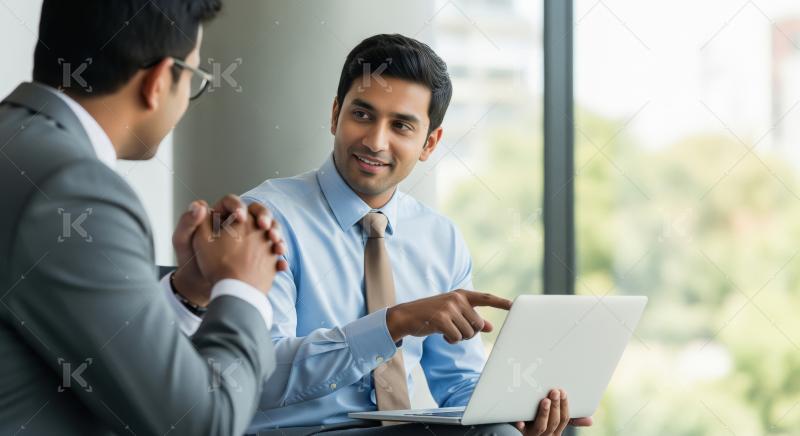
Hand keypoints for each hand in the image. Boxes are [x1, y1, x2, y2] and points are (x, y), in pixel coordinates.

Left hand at [174, 194, 286, 300]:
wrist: (200, 286)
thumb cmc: (189, 262)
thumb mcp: (183, 241)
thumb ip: (187, 222)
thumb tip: (200, 204)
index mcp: (220, 216)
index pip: (232, 203)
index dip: (238, 206)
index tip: (240, 217)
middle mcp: (239, 225)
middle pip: (258, 213)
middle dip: (266, 217)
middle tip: (265, 227)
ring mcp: (252, 240)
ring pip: (270, 230)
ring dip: (277, 235)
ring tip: (277, 246)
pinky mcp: (260, 255)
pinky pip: (273, 254)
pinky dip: (279, 258)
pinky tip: (280, 264)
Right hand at [385, 290, 511, 342]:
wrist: (407, 316)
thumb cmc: (432, 315)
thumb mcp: (452, 313)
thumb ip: (471, 318)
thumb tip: (490, 327)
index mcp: (461, 295)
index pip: (485, 298)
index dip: (501, 302)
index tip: (514, 305)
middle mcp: (457, 298)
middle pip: (477, 324)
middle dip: (469, 333)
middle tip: (455, 330)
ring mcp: (449, 307)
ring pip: (468, 333)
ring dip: (459, 337)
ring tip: (446, 330)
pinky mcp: (441, 318)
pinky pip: (456, 337)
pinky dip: (450, 340)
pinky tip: (441, 334)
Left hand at [514, 389, 592, 435]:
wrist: (523, 432)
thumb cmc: (541, 424)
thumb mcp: (556, 423)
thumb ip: (571, 420)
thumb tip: (591, 420)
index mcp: (556, 430)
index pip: (564, 418)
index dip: (564, 405)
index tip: (563, 391)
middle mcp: (546, 434)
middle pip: (554, 422)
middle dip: (556, 406)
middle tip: (554, 391)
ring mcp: (533, 434)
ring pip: (541, 426)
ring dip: (544, 413)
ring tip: (545, 400)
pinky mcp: (521, 433)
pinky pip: (521, 430)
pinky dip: (521, 425)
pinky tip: (520, 419)